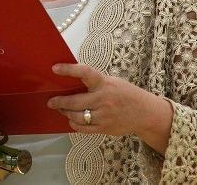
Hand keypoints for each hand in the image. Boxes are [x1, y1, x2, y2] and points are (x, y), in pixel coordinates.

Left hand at [47, 63, 171, 153]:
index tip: (55, 68)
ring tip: (61, 109)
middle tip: (51, 101)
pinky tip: (71, 120)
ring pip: (76, 116)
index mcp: (104, 83)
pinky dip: (74, 124)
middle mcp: (103, 99)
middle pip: (75, 101)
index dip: (68, 69)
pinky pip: (83, 128)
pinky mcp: (104, 128)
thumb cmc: (127, 94)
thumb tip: (72, 81)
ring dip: (65, 113)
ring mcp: (103, 115)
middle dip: (59, 102)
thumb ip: (95, 82)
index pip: (84, 72)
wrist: (145, 113)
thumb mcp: (112, 81)